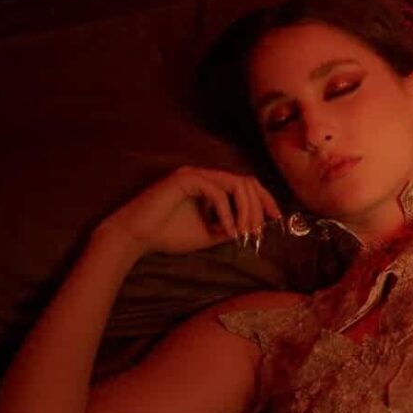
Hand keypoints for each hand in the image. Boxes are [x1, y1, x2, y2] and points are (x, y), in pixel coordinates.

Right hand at [96, 166, 281, 256]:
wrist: (136, 237)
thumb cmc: (168, 235)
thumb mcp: (209, 233)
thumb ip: (232, 226)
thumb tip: (257, 226)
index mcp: (211, 185)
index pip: (246, 184)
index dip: (264, 199)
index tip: (276, 218)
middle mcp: (204, 175)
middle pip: (246, 182)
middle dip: (258, 207)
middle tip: (259, 231)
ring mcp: (194, 174)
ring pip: (235, 185)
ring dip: (245, 210)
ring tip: (244, 232)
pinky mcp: (185, 178)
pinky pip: (217, 192)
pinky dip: (227, 213)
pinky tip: (228, 230)